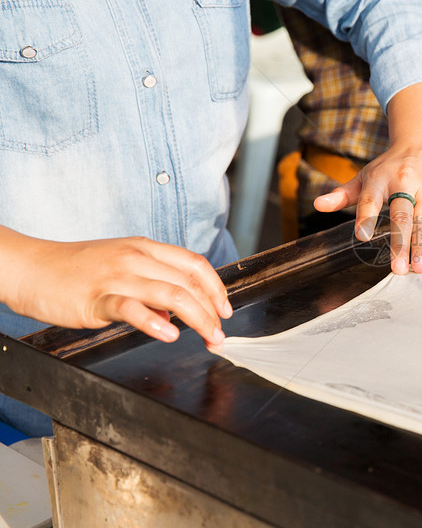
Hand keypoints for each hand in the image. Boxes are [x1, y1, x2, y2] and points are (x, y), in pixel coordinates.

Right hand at [1, 228, 231, 351]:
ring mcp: (117, 276)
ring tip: (209, 338)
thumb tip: (178, 314)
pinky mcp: (97, 297)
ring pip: (171, 294)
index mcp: (145, 248)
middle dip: (212, 311)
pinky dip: (155, 322)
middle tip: (220, 335)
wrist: (31, 268)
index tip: (225, 310)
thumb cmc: (75, 270)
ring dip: (198, 319)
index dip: (217, 288)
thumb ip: (151, 286)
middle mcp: (136, 258)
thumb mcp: (121, 268)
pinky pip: (132, 308)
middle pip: (189, 283)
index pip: (195, 264)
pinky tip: (169, 334)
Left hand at [313, 81, 421, 274]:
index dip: (365, 217)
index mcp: (378, 180)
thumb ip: (342, 195)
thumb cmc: (390, 166)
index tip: (361, 236)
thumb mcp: (365, 177)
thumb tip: (318, 205)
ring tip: (418, 266)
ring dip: (421, 243)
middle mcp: (402, 181)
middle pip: (401, 214)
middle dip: (400, 242)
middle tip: (398, 268)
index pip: (370, 200)